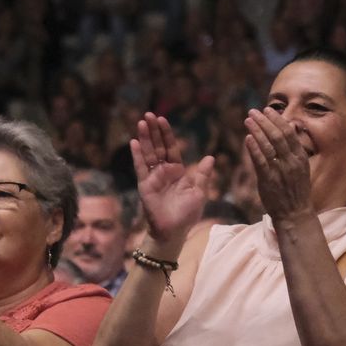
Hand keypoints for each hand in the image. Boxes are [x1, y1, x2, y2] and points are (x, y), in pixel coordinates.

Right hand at [131, 113, 214, 246]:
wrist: (174, 231)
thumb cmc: (187, 214)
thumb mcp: (199, 192)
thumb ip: (202, 174)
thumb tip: (211, 157)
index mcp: (177, 171)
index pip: (171, 148)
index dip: (167, 134)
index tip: (162, 119)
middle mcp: (164, 172)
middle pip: (157, 147)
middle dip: (153, 131)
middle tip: (149, 114)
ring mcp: (153, 177)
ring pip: (148, 153)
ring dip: (144, 138)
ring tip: (141, 123)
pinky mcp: (145, 185)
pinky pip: (140, 168)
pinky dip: (137, 155)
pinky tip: (134, 142)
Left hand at [244, 108, 314, 221]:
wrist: (295, 214)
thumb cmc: (296, 190)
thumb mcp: (301, 168)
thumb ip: (294, 149)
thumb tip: (289, 128)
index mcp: (300, 157)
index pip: (289, 133)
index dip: (277, 119)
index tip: (267, 110)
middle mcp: (291, 162)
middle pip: (278, 135)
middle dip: (265, 121)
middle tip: (253, 111)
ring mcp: (280, 171)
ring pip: (268, 145)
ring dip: (257, 130)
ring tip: (248, 120)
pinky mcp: (269, 180)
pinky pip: (261, 161)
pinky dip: (254, 148)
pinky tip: (248, 138)